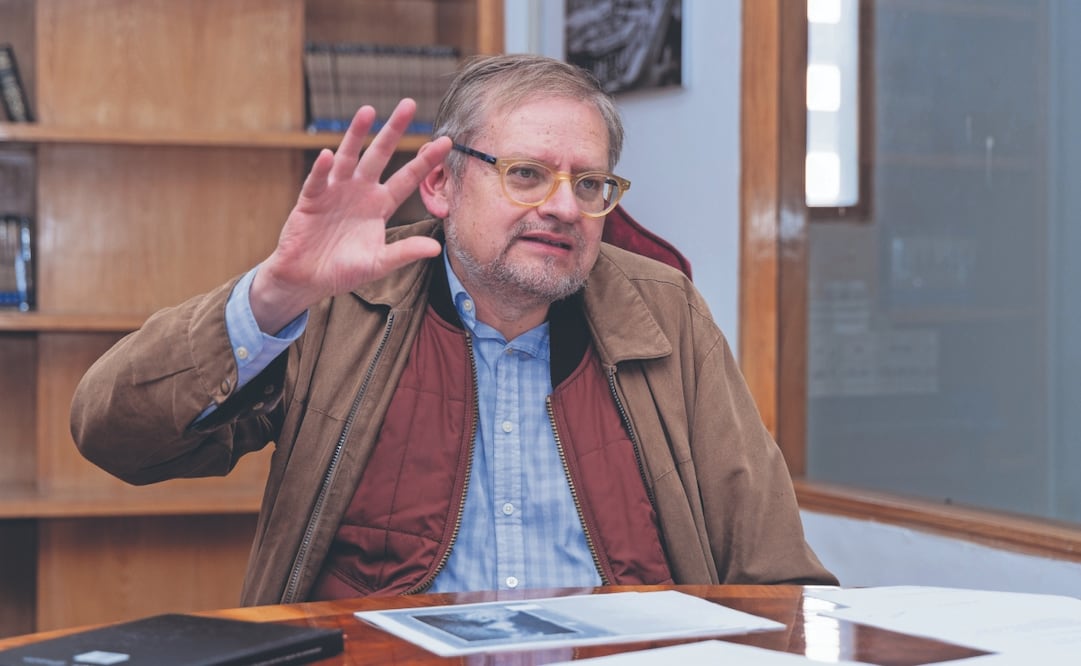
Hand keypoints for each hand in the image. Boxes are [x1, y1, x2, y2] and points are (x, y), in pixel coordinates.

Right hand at [250, 98, 451, 333]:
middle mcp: (360, 191)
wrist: (307, 279)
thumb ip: (404, 253)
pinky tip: (328, 155)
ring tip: (368, 110)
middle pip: (379, 155)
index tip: (446, 141)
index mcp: (380, 205)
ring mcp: (335, 192)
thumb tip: (435, 249)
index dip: (425, 160)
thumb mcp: (378, 263)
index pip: (407, 178)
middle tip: (409, 104)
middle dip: (394, 130)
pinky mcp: (311, 199)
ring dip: (356, 134)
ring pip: (348, 157)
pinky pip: (318, 181)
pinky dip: (323, 169)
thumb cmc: (343, 270)